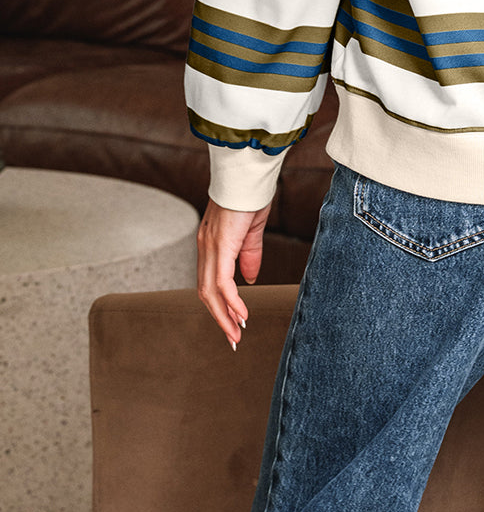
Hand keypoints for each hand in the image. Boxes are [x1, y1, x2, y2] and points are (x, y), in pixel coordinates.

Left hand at [197, 197, 271, 346]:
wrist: (247, 173)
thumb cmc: (249, 195)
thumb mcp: (250, 230)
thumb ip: (248, 255)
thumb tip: (248, 279)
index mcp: (211, 244)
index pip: (209, 282)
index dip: (219, 304)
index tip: (233, 322)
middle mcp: (205, 247)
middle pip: (205, 292)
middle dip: (219, 318)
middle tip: (233, 337)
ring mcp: (210, 246)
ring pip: (210, 291)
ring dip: (224, 316)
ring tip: (237, 332)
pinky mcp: (221, 245)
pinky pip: (222, 282)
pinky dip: (231, 301)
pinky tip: (242, 314)